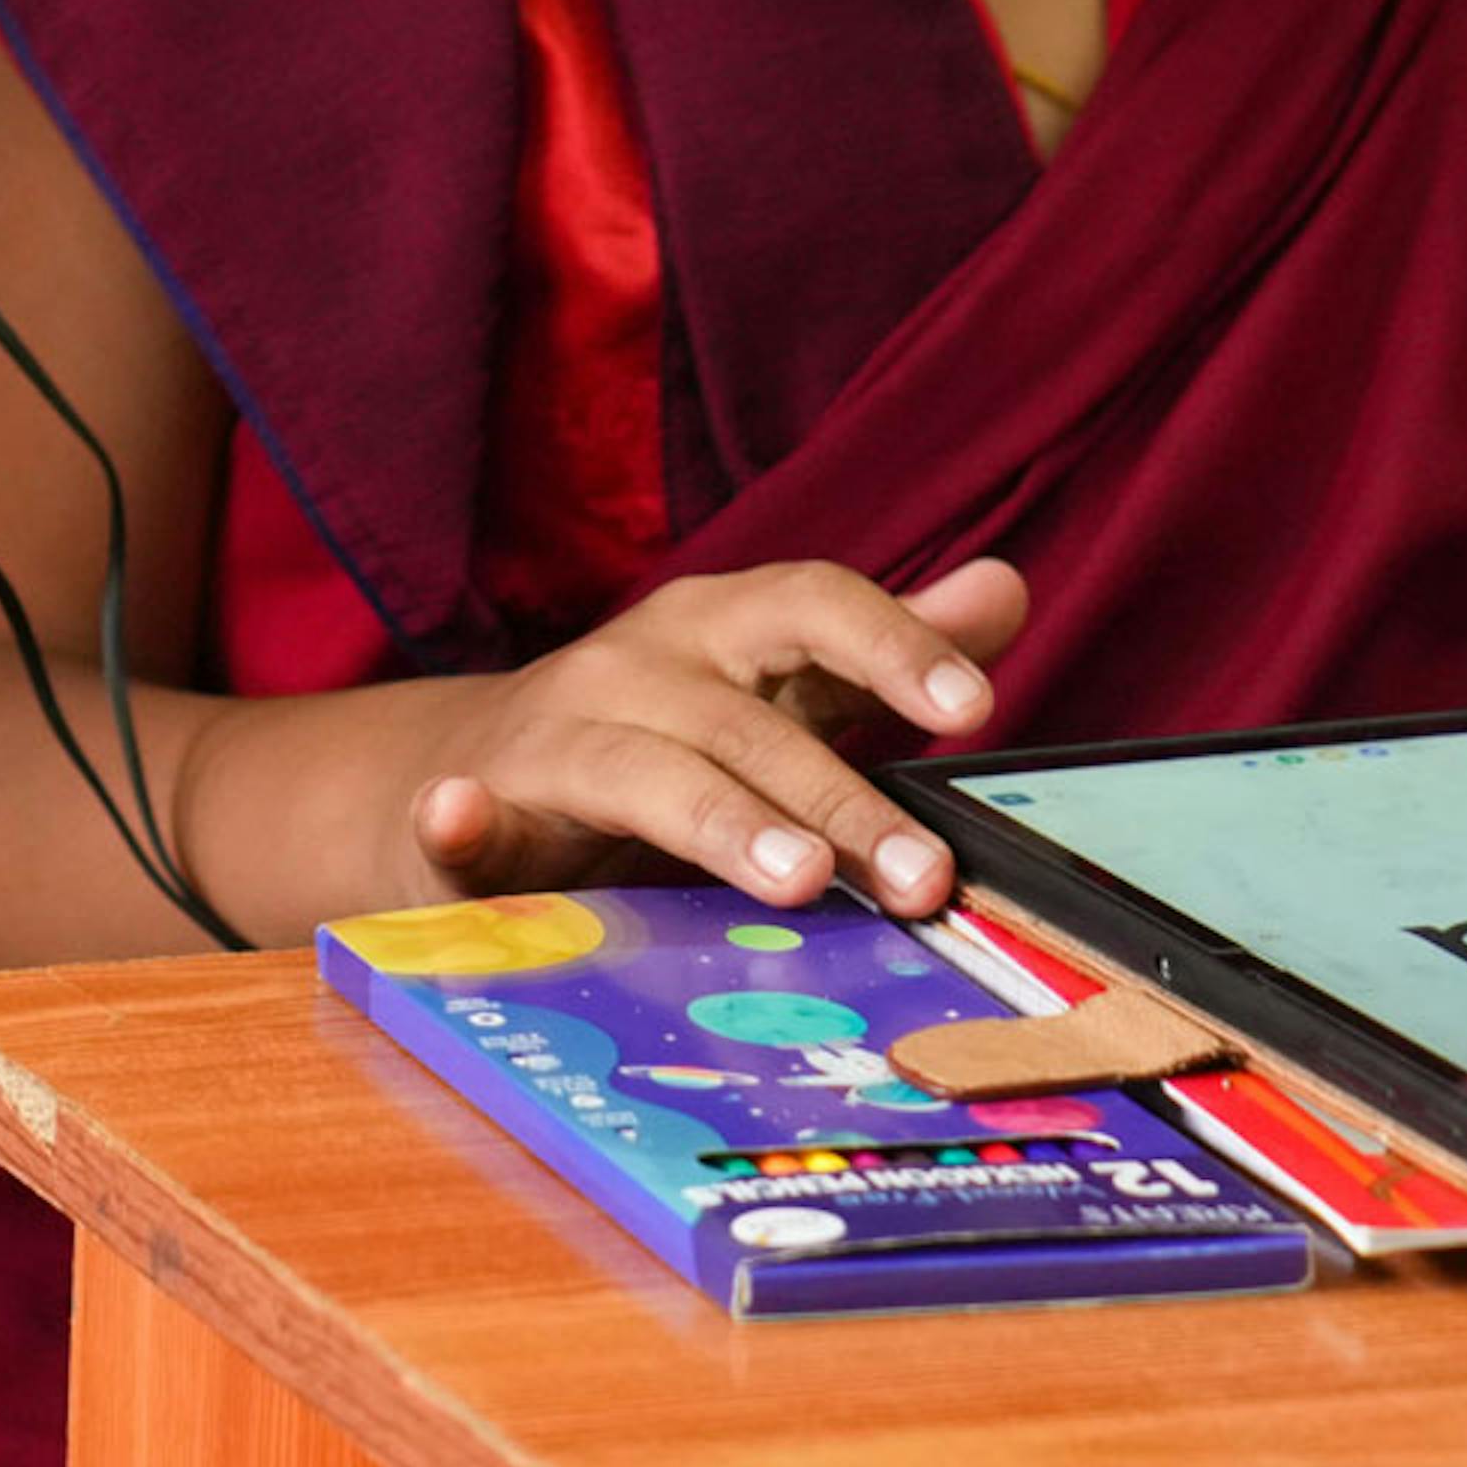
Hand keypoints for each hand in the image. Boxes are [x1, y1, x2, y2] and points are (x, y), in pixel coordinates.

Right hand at [396, 556, 1027, 916]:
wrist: (482, 774)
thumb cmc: (664, 739)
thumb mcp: (775, 689)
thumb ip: (882, 657)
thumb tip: (1007, 588)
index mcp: (719, 629)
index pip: (811, 604)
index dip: (892, 644)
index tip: (974, 706)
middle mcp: (637, 667)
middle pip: (748, 721)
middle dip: (841, 799)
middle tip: (921, 877)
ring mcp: (551, 738)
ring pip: (641, 773)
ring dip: (721, 821)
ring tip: (794, 878)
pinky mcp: (479, 816)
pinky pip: (465, 816)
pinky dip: (461, 817)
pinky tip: (459, 818)